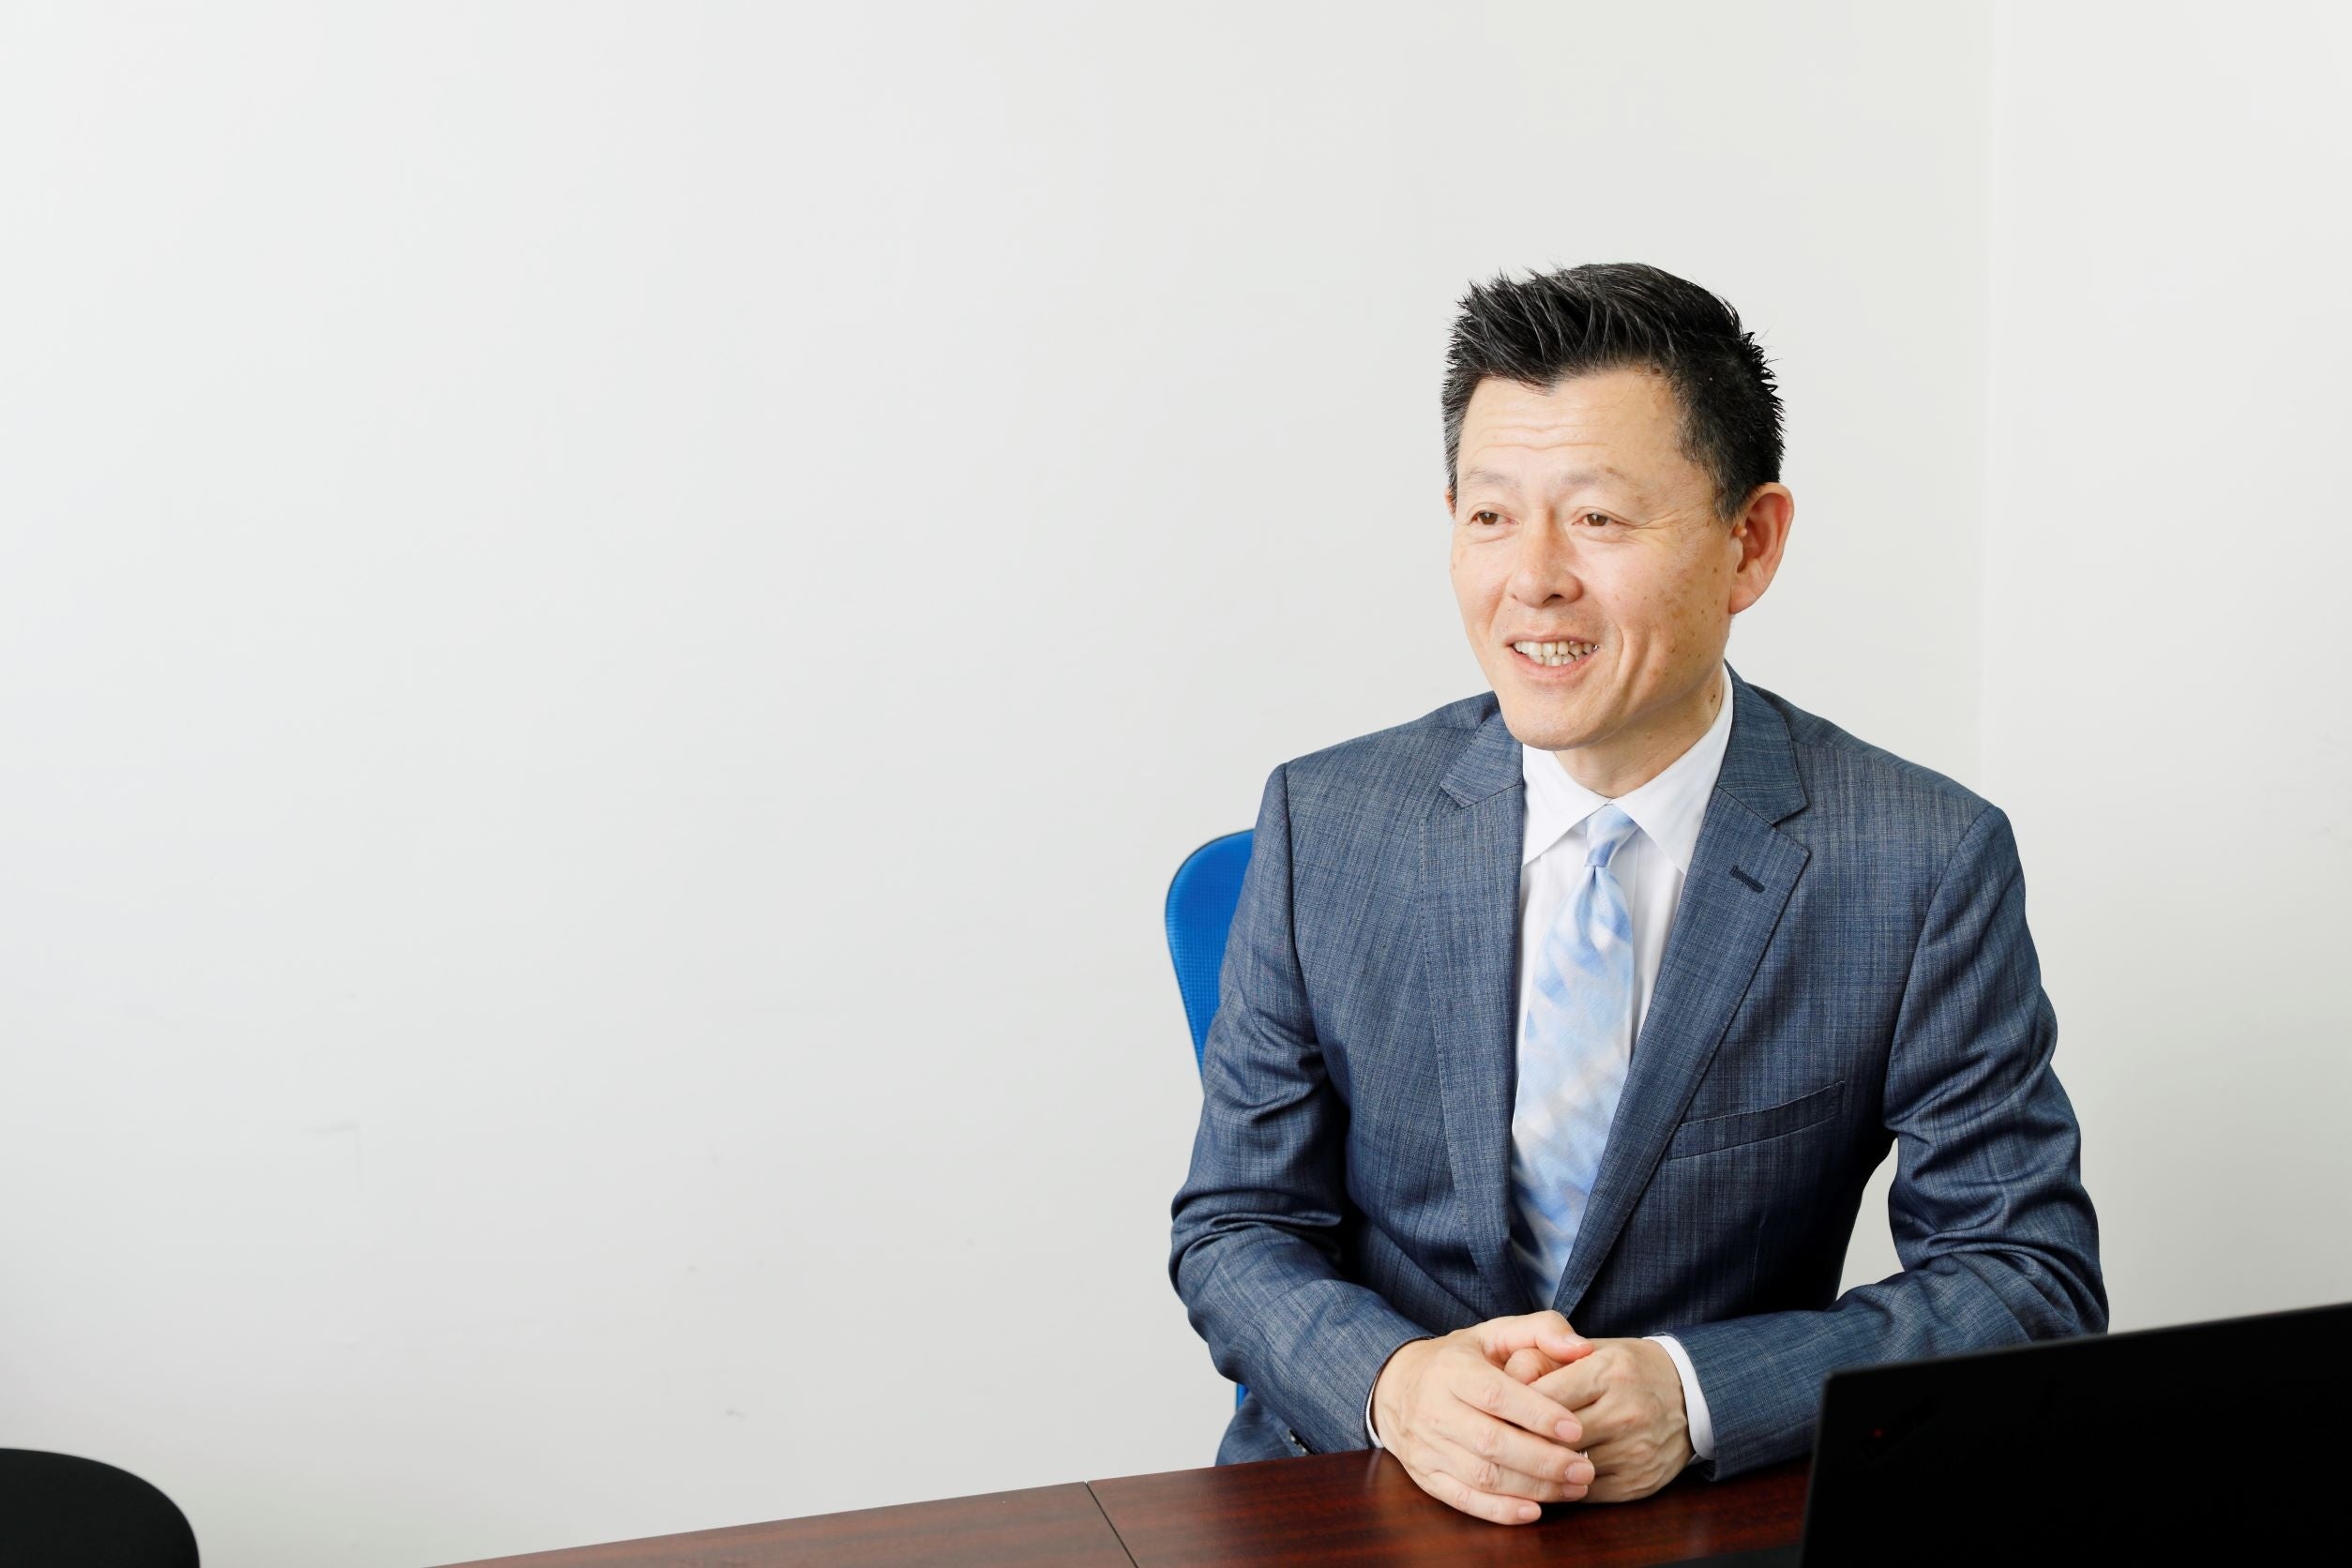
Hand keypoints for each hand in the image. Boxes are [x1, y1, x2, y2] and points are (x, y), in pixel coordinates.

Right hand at [1368, 1311, 1601, 1524]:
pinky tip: (1534, 1511)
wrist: (1396, 1385)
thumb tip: (1582, 1348)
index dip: (1537, 1414)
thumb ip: (1542, 1331)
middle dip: (1544, 1461)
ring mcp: (1427, 1447)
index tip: (1576, 1429)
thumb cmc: (1460, 1359)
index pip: (1495, 1395)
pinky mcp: (1426, 1476)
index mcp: (1452, 1370)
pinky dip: (1499, 1511)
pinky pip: (1464, 1500)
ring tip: (1573, 1488)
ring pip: (1482, 1476)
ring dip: (1532, 1488)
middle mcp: (1434, 1409)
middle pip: (1491, 1442)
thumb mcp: (1495, 1333)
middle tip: (1584, 1468)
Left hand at [1503, 1337, 1692, 1501]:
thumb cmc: (1626, 1368)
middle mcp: (1626, 1411)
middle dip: (1519, 1441)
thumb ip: (1546, 1357)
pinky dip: (1562, 1488)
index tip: (1490, 1412)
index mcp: (1608, 1371)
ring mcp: (1636, 1451)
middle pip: (1554, 1438)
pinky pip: (1586, 1493)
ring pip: (1568, 1469)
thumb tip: (1506, 1376)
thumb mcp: (1590, 1350)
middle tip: (1492, 1442)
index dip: (1513, 1407)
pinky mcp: (1640, 1483)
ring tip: (1513, 1461)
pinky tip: (1547, 1477)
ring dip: (1538, 1469)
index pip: (1544, 1396)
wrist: (1690, 1394)